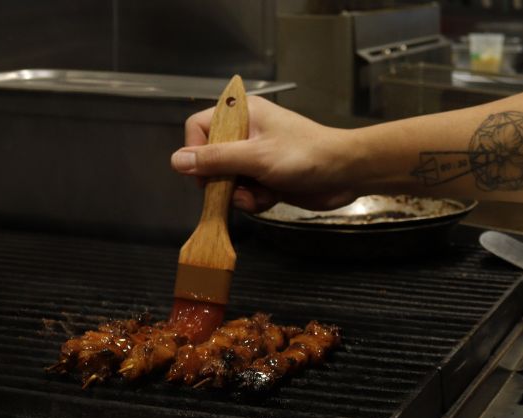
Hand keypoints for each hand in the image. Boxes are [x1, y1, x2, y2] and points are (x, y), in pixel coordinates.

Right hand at [171, 96, 359, 211]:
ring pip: (226, 180)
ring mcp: (255, 156)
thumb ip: (215, 160)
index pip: (198, 127)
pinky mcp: (265, 177)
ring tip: (259, 193)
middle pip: (209, 159)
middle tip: (235, 188)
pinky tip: (270, 198)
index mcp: (242, 114)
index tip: (204, 173)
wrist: (345, 173)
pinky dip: (253, 199)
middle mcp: (245, 133)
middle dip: (220, 180)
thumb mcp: (256, 157)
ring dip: (238, 194)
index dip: (196, 152)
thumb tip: (176, 161)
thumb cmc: (305, 156)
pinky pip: (244, 192)